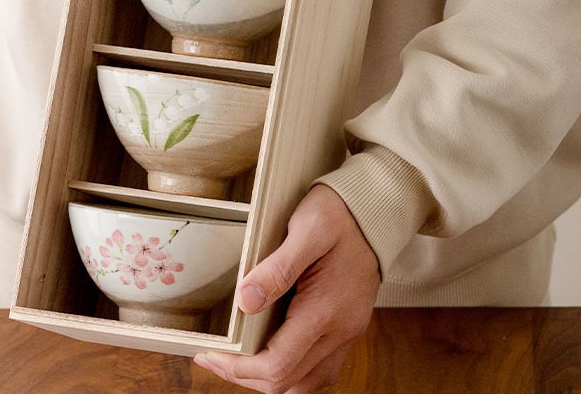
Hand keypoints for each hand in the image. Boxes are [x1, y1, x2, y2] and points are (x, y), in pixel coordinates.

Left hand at [194, 185, 379, 392]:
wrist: (377, 212)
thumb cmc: (340, 216)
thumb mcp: (307, 229)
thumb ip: (277, 268)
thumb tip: (246, 302)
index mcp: (325, 311)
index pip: (278, 365)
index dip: (239, 369)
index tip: (212, 356)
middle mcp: (339, 331)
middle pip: (288, 382)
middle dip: (245, 376)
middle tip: (214, 358)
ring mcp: (346, 333)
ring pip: (304, 383)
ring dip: (268, 378)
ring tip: (237, 359)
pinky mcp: (347, 328)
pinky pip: (318, 369)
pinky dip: (291, 371)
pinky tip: (270, 352)